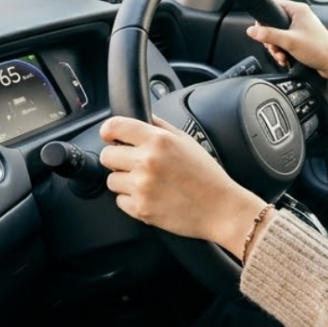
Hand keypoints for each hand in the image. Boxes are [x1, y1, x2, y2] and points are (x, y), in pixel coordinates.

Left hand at [99, 115, 261, 255]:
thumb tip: (141, 118)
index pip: (114, 127)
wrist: (220, 208)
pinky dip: (132, 200)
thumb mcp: (188, 141)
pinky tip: (152, 196)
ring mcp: (141, 187)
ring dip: (125, 181)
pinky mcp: (140, 209)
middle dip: (118, 159)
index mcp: (159, 141)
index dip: (109, 131)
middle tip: (135, 164)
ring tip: (148, 183)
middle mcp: (147, 162)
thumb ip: (161, 127)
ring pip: (111, 180)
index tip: (111, 136)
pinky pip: (120, 201)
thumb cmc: (208, 176)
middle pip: (107, 155)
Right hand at [246, 0, 327, 80]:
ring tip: (282, 56)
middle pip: (273, 23)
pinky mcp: (301, 39)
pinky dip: (283, 51)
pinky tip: (286, 59)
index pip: (273, 4)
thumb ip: (269, 35)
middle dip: (271, 39)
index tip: (260, 30)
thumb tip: (252, 31)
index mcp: (298, 10)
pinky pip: (285, 43)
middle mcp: (299, 17)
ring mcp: (301, 28)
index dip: (263, 18)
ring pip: (278, 35)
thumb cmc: (319, 50)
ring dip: (277, 48)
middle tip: (274, 47)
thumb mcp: (289, 42)